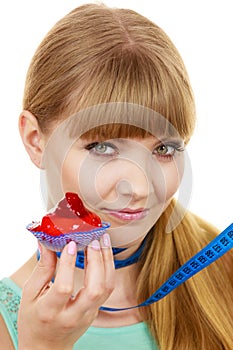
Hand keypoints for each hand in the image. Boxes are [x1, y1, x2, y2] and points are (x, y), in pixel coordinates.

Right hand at [18, 234, 114, 349]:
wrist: (46, 346)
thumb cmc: (34, 318)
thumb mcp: (30, 294)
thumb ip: (42, 268)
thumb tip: (48, 242)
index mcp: (50, 311)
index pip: (64, 287)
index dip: (69, 264)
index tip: (71, 243)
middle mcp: (72, 315)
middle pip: (94, 289)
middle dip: (96, 261)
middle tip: (93, 240)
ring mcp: (88, 315)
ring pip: (106, 287)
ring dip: (107, 261)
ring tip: (103, 240)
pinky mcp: (96, 311)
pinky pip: (107, 288)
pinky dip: (108, 267)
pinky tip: (104, 252)